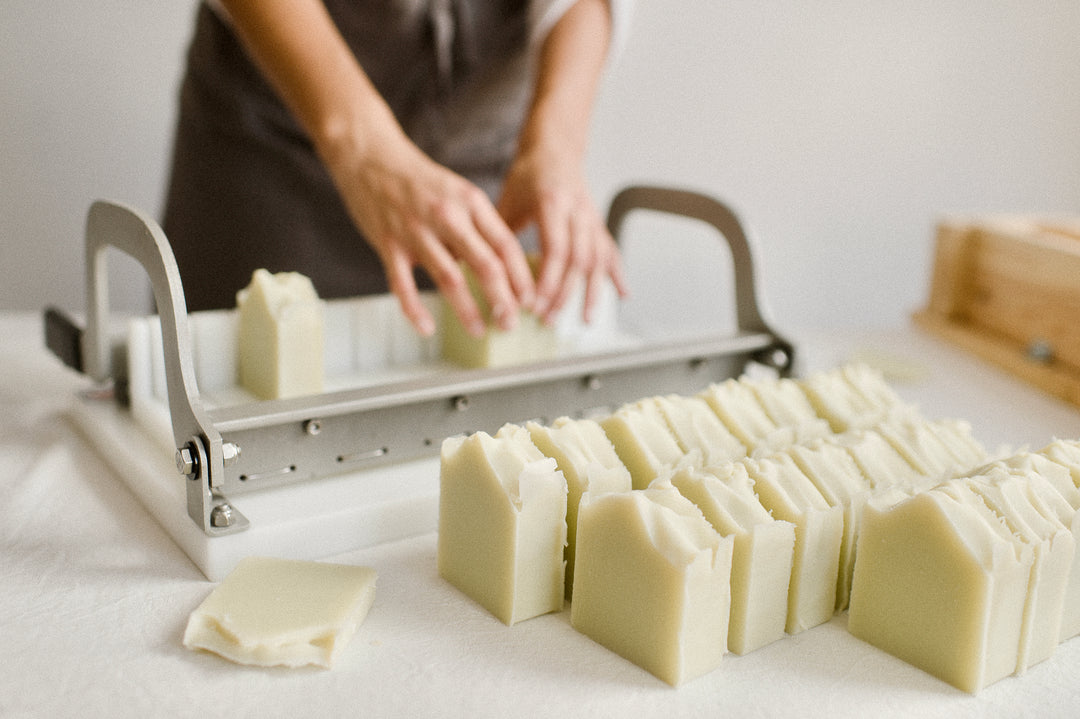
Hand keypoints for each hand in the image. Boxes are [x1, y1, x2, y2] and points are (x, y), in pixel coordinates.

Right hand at [331, 139, 535, 337]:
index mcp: (471, 202)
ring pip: (450, 278)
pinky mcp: (388, 244)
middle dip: (502, 301)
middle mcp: (447, 216)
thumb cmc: (418, 179)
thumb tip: (498, 267)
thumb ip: (477, 227)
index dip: (521, 278)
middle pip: (485, 265)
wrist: (370, 156)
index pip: (506, 245)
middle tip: (510, 323)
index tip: (529, 300)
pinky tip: (427, 328)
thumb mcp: (458, 192)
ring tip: (479, 331)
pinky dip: (415, 310)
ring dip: (468, 310)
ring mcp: (416, 231)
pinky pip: (403, 285)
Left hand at [497, 146, 627, 324]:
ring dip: (591, 292)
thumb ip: (498, 233)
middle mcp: (578, 212)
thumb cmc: (529, 174)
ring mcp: (592, 218)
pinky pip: (611, 251)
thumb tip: (476, 268)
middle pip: (577, 260)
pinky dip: (617, 275)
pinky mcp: (598, 224)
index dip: (547, 280)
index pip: (555, 249)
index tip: (534, 304)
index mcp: (553, 203)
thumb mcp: (508, 199)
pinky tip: (623, 295)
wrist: (556, 149)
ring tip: (584, 320)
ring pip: (597, 260)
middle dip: (563, 294)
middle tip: (548, 318)